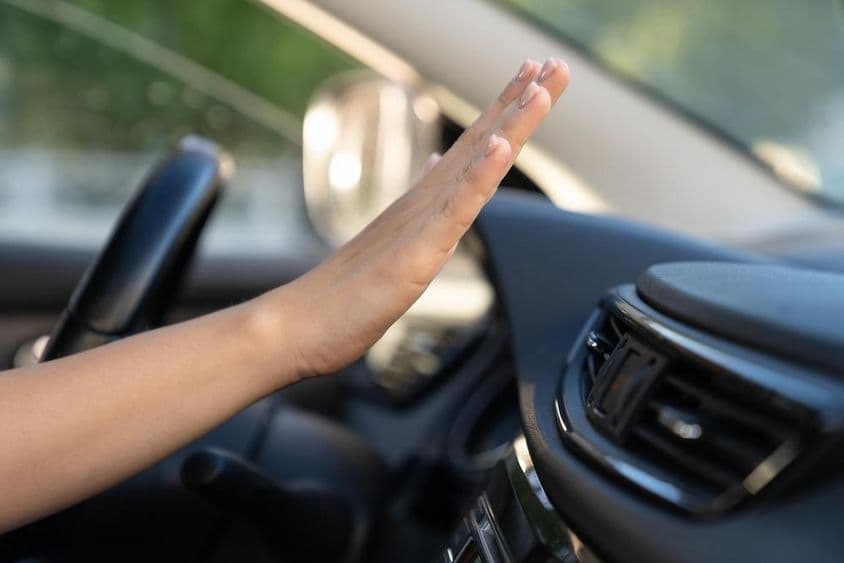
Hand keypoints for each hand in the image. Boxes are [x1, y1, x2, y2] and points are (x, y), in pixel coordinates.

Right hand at [260, 57, 569, 379]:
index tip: (534, 80)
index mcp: (423, 204)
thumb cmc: (342, 295)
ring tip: (539, 86)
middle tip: (552, 62)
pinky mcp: (415, 252)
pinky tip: (499, 147)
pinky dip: (479, 176)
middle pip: (481, 143)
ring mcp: (420, 223)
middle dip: (520, 102)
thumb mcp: (395, 246)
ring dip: (510, 124)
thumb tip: (439, 167)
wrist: (299, 324)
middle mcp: (424, 203)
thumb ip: (421, 207)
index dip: (505, 113)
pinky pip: (454, 210)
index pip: (473, 150)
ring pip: (474, 166)